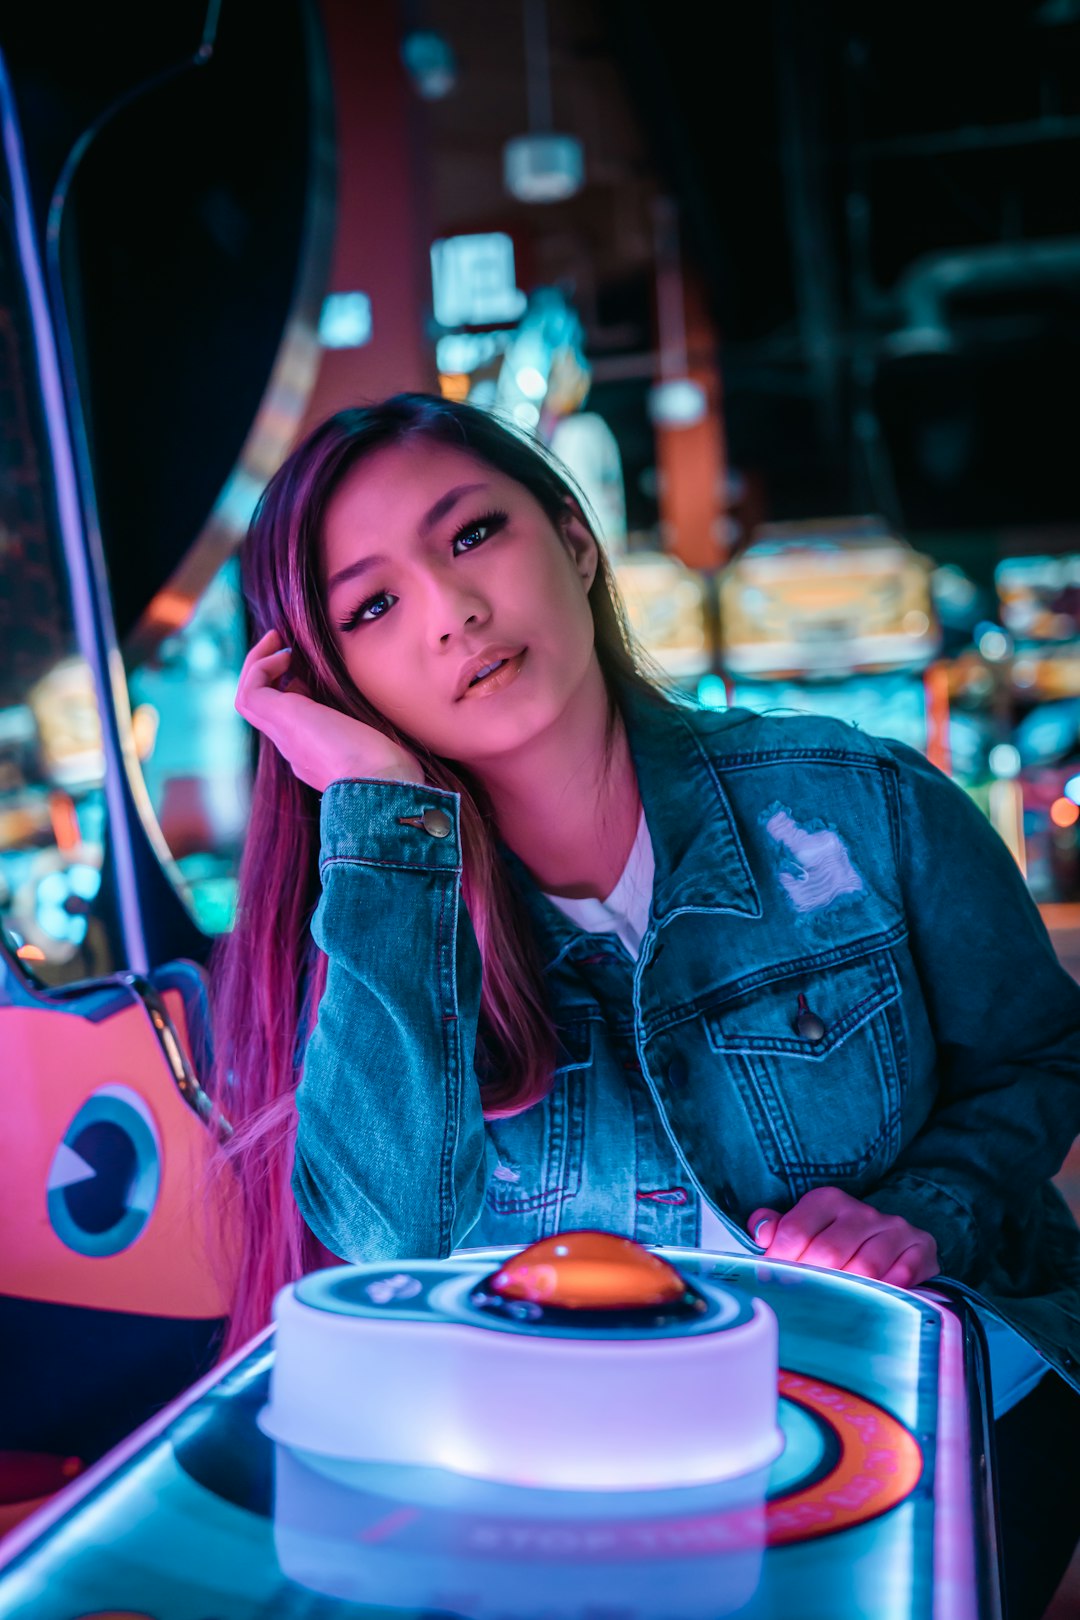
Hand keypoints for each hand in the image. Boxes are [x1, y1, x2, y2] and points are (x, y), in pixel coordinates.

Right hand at [235, 629, 425, 792]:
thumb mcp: (381, 740)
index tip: (311, 667)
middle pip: (265, 709)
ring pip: (250, 700)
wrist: (380, 784)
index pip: (294, 719)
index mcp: (316, 754)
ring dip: (258, 666)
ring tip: (277, 640)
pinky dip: (261, 666)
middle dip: (269, 674)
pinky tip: (286, 654)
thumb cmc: (392, 768)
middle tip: (284, 646)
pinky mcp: (281, 722)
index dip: (296, 688)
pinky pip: (251, 691)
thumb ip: (373, 726)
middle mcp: (294, 747)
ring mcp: (285, 736)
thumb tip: (386, 705)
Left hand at [747, 1185, 938, 1288]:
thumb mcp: (803, 1227)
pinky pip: (902, 1276)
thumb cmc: (836, 1239)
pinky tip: (875, 1300)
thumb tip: (761, 1234)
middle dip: (813, 1280)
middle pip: (828, 1251)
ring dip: (849, 1290)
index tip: (777, 1280)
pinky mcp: (921, 1247)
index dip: (781, 1260)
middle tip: (806, 1299)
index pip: (794, 1230)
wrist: (892, 1239)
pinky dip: (886, 1292)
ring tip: (837, 1303)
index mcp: (827, 1200)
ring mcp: (894, 1228)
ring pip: (865, 1267)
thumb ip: (775, 1228)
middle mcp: (861, 1210)